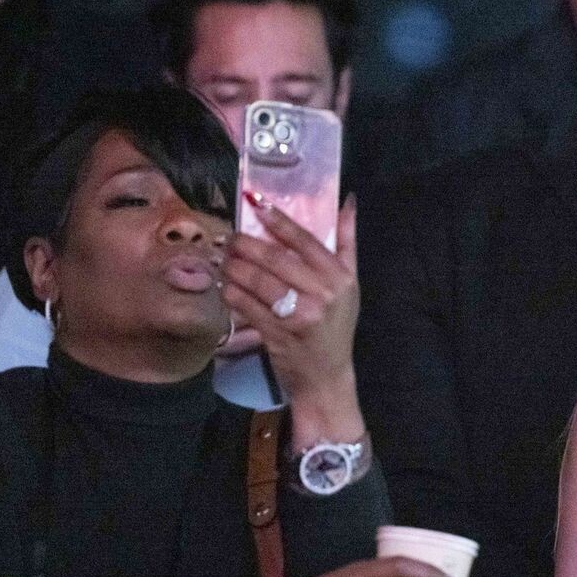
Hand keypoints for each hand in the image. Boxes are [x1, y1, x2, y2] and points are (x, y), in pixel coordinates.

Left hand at [222, 196, 358, 409]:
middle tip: (231, 236)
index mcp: (340, 277)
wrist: (326, 376)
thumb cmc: (336, 326)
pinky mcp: (276, 333)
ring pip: (256, 280)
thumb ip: (347, 242)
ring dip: (234, 267)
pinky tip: (226, 285)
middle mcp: (321, 294)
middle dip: (247, 244)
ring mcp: (298, 314)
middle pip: (275, 259)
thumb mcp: (350, 284)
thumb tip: (348, 201)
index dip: (278, 220)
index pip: (305, 241)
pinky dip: (232, 292)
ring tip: (226, 259)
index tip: (257, 203)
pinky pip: (245, 304)